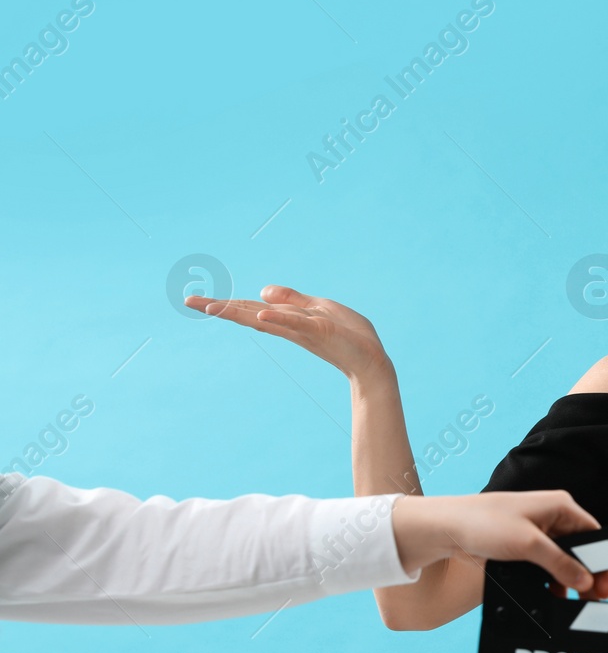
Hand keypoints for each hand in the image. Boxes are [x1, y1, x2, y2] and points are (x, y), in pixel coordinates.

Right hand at [185, 285, 390, 380]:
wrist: (373, 361)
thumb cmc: (350, 336)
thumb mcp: (319, 309)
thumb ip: (292, 300)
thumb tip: (262, 291)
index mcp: (287, 320)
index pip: (251, 309)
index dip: (225, 304)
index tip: (195, 302)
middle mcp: (289, 327)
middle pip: (250, 314)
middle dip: (220, 308)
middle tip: (189, 302)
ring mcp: (303, 330)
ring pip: (266, 318)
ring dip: (239, 312)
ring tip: (212, 307)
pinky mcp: (321, 331)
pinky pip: (297, 323)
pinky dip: (280, 318)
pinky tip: (262, 316)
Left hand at [391, 492, 607, 599]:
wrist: (445, 529)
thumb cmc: (483, 523)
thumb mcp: (528, 544)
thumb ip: (560, 563)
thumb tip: (585, 580)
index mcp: (560, 507)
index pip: (593, 535)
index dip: (601, 561)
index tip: (604, 586)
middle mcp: (551, 518)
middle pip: (580, 551)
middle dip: (586, 576)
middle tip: (592, 600)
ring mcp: (536, 533)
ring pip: (562, 561)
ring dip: (567, 582)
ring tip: (570, 602)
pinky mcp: (522, 547)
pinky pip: (545, 567)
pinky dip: (549, 582)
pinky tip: (550, 596)